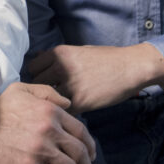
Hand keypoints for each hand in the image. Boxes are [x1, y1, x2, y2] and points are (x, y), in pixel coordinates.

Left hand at [28, 43, 163, 112]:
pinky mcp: (80, 101)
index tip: (45, 82)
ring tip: (60, 105)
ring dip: (53, 103)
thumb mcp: (79, 50)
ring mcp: (69, 85)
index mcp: (59, 53)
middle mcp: (60, 67)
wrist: (130, 68)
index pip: (33, 67)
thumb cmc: (105, 59)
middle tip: (52, 96)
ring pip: (48, 99)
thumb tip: (37, 55)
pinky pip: (64, 111)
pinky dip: (66, 113)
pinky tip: (73, 111)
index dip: (38, 75)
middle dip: (42, 90)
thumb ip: (58, 56)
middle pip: (36, 83)